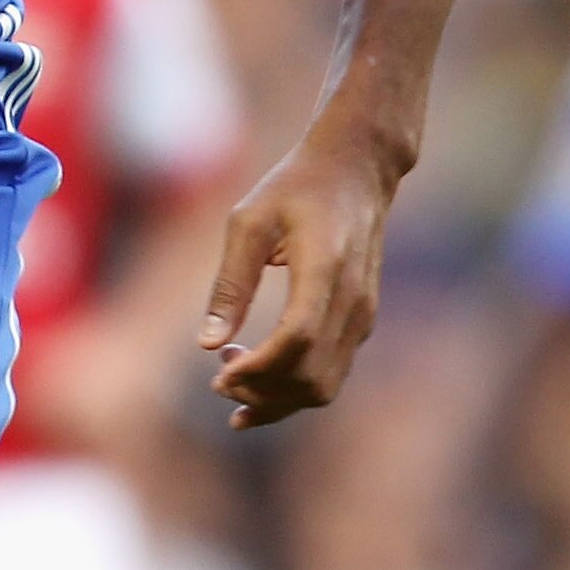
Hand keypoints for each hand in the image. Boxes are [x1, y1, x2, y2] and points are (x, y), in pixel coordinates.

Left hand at [199, 127, 398, 430]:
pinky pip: (331, 373)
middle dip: (260, 393)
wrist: (357, 171)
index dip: (257, 369)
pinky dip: (293, 388)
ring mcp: (363, 314)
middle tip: (218, 379)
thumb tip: (207, 343)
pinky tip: (256, 376)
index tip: (217, 376)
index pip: (296, 340)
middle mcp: (353, 299)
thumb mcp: (249, 222)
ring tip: (232, 379)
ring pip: (324, 386)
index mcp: (324, 268)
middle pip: (311, 377)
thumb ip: (230, 283)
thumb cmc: (295, 188)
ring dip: (276, 398)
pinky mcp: (362, 321)